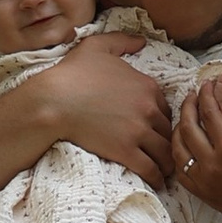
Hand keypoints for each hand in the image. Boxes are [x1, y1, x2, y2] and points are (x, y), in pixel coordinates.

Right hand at [35, 34, 176, 184]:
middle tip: (164, 150)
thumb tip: (142, 40)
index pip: (166, 107)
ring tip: (166, 169)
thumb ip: (123, 41)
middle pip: (168, 130)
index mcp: (147, 86)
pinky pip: (151, 168)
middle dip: (167, 140)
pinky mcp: (127, 152)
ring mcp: (139, 131)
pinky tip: (158, 182)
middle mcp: (148, 109)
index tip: (157, 127)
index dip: (161, 118)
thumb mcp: (97, 46)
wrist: (53, 101)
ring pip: (165, 151)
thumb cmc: (72, 73)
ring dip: (167, 161)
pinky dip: (157, 177)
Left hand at [173, 75, 221, 222]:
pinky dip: (178, 154)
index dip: (206, 96)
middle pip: (188, 128)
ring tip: (185, 117)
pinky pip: (180, 170)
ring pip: (178, 149)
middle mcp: (211, 165)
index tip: (206, 85)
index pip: (210, 115)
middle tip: (192, 95)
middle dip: (188, 107)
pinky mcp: (201, 193)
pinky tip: (183, 145)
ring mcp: (203, 181)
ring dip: (178, 129)